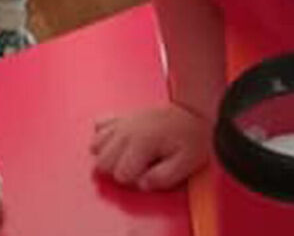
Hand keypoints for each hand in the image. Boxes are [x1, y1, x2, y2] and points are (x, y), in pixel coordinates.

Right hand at [91, 105, 209, 190]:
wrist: (198, 110)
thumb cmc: (193, 136)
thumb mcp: (187, 163)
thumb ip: (164, 178)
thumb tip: (143, 184)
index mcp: (142, 141)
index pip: (121, 175)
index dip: (137, 179)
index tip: (152, 171)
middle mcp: (127, 130)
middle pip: (102, 163)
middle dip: (120, 170)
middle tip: (142, 165)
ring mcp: (123, 121)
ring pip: (96, 146)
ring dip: (110, 155)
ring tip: (132, 154)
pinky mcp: (123, 116)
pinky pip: (99, 125)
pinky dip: (105, 136)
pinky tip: (121, 140)